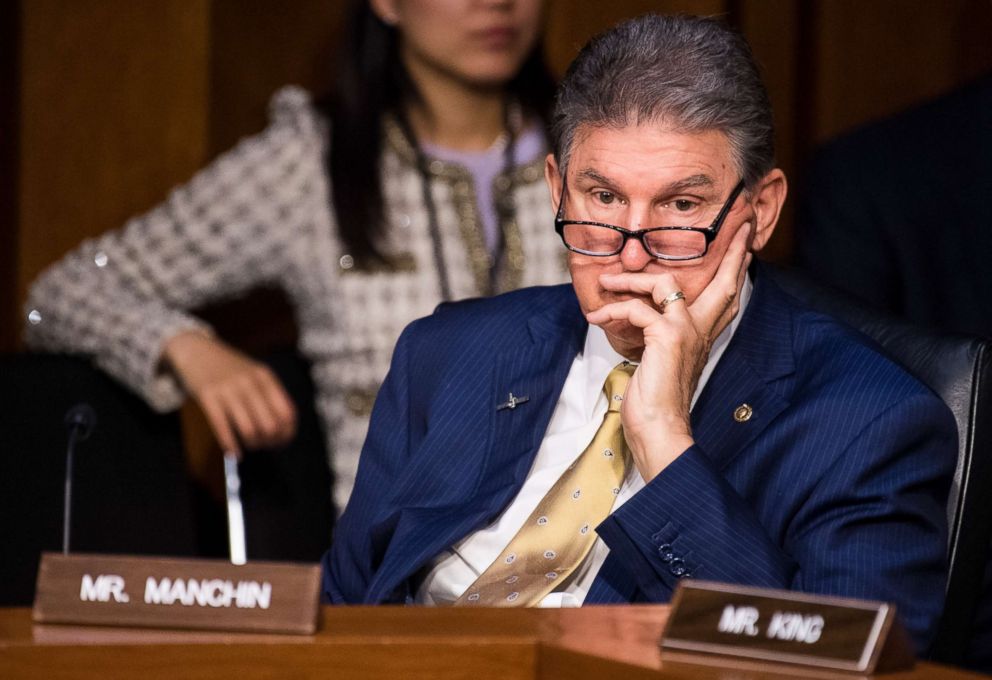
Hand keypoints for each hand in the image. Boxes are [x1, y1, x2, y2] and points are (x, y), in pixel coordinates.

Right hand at [163, 331, 296, 456]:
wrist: (197, 350)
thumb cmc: (230, 368)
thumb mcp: (255, 374)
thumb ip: (270, 396)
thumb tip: (285, 429)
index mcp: (266, 378)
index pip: (287, 413)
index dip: (287, 433)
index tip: (281, 441)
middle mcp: (250, 382)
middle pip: (270, 425)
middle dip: (269, 441)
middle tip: (263, 444)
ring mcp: (228, 389)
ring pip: (249, 429)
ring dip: (252, 444)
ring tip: (250, 446)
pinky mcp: (207, 396)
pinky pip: (223, 428)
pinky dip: (231, 446)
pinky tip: (234, 454)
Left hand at [585, 224, 751, 481]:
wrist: (659, 428)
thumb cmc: (655, 400)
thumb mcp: (659, 359)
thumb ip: (658, 335)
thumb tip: (640, 315)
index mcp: (701, 335)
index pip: (725, 296)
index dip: (736, 268)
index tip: (745, 243)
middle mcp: (700, 329)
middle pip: (724, 282)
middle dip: (731, 252)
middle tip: (738, 226)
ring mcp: (686, 331)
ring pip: (665, 284)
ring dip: (631, 280)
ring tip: (607, 283)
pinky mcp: (667, 336)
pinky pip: (638, 309)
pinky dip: (614, 311)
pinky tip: (597, 319)